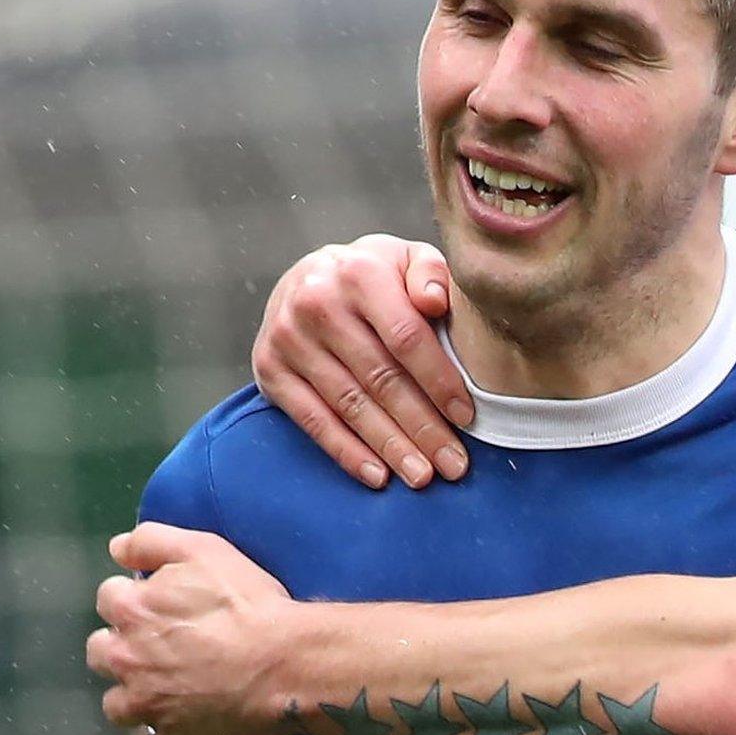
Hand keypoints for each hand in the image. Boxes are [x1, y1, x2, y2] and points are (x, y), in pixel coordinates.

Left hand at [88, 523, 300, 734]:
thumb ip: (152, 541)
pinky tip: (191, 720)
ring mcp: (147, 706)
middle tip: (161, 645)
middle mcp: (127, 660)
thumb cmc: (250, 604)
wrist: (288, 663)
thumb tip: (116, 548)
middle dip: (123, 647)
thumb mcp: (205, 550)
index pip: (108, 599)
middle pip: (100, 654)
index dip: (135, 597)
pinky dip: (169, 733)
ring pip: (117, 704)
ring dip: (136, 695)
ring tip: (170, 688)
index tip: (161, 602)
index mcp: (131, 612)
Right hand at [252, 233, 473, 489]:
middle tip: (453, 465)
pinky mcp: (269, 368)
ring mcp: (288, 338)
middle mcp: (317, 303)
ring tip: (422, 476)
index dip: (438, 381)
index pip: (406, 337)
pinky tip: (377, 475)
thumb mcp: (406, 259)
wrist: (308, 276)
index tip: (466, 417)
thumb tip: (436, 301)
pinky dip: (346, 452)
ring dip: (389, 447)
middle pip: (379, 379)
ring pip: (349, 405)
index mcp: (359, 273)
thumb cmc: (375, 275)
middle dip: (421, 427)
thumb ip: (431, 274)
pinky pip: (312, 420)